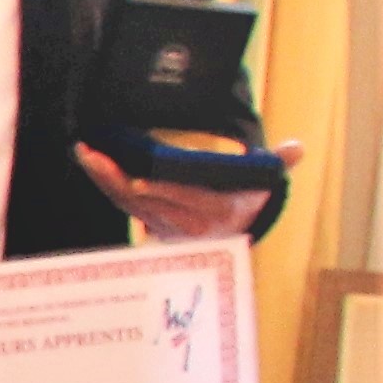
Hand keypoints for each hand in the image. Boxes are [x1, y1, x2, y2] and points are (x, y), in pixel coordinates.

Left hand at [73, 137, 294, 246]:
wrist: (228, 235)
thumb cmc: (246, 200)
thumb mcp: (263, 185)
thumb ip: (278, 165)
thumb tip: (297, 148)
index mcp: (214, 212)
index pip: (186, 201)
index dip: (164, 192)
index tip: (141, 180)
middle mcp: (184, 223)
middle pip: (146, 202)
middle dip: (117, 179)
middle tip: (94, 155)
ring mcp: (161, 224)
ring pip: (127, 203)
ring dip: (103, 178)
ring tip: (85, 152)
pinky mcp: (145, 219)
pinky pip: (121, 202)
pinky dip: (104, 182)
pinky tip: (89, 161)